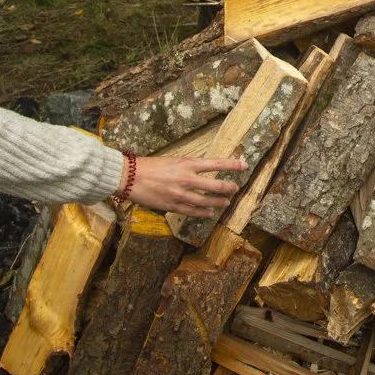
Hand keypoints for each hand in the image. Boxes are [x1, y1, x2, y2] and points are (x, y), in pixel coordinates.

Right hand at [129, 156, 245, 217]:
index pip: (216, 163)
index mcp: (187, 163)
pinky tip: (209, 213)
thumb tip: (202, 171)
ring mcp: (181, 194)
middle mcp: (187, 178)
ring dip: (219, 202)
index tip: (244, 164)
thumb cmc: (150, 166)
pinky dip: (203, 213)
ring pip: (207, 201)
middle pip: (216, 185)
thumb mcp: (172, 160)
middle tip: (235, 187)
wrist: (130, 177)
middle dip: (228, 187)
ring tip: (226, 202)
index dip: (232, 164)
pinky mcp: (173, 205)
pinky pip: (193, 211)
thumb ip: (188, 167)